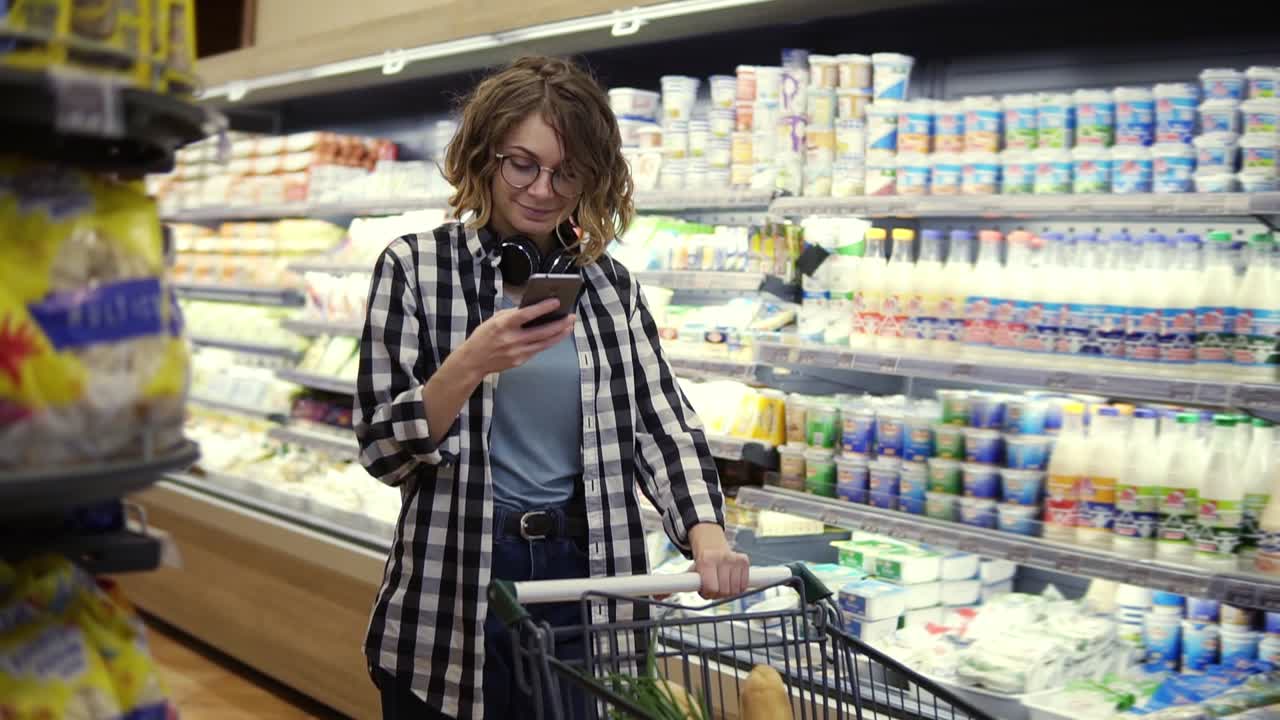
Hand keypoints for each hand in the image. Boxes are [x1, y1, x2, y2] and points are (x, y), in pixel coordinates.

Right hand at [455, 299, 574, 376]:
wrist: (474, 360)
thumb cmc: (484, 336)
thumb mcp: (495, 319)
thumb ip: (513, 314)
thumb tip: (534, 308)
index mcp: (503, 325)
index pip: (527, 315)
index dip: (543, 308)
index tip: (556, 302)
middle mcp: (512, 339)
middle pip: (542, 331)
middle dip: (560, 323)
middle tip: (571, 316)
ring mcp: (517, 352)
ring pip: (545, 343)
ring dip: (560, 334)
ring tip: (569, 326)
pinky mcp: (520, 361)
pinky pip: (538, 349)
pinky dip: (549, 342)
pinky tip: (556, 335)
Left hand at [689, 524, 749, 599]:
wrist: (711, 542)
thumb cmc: (702, 560)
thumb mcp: (691, 570)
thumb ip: (686, 584)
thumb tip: (670, 596)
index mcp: (706, 560)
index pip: (711, 588)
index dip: (707, 594)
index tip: (705, 592)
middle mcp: (722, 558)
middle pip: (724, 591)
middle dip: (717, 594)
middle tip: (713, 588)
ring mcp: (734, 559)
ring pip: (735, 590)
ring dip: (728, 592)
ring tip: (721, 584)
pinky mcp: (744, 561)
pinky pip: (743, 585)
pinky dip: (738, 588)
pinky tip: (731, 582)